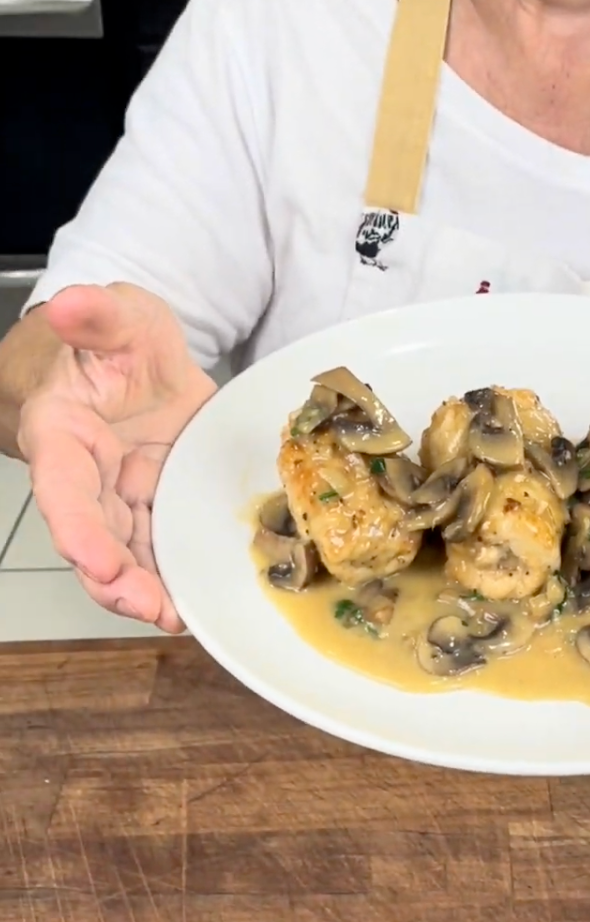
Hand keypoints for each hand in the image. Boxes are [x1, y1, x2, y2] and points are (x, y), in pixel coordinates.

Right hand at [17, 284, 214, 631]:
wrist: (131, 357)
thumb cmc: (113, 340)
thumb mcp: (117, 316)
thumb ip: (96, 314)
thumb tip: (67, 304)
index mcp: (63, 433)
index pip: (62, 487)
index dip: (77, 528)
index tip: (95, 560)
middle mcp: (86, 476)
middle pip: (93, 537)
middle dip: (115, 579)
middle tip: (149, 607)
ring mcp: (122, 495)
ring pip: (125, 553)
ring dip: (145, 589)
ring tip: (175, 618)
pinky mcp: (156, 502)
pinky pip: (159, 545)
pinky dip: (172, 575)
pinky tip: (194, 603)